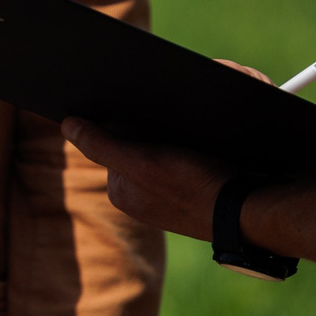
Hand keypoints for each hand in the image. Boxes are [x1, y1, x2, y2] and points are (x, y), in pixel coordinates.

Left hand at [62, 115, 230, 240]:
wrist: (249, 213)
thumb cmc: (193, 187)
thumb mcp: (141, 162)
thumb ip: (101, 145)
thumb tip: (66, 125)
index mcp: (121, 191)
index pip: (111, 142)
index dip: (123, 120)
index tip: (137, 103)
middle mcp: (141, 198)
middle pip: (137, 147)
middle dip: (149, 128)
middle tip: (169, 114)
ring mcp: (169, 199)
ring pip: (163, 153)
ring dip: (172, 136)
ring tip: (188, 127)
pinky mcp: (195, 195)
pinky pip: (185, 163)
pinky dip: (191, 148)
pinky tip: (205, 141)